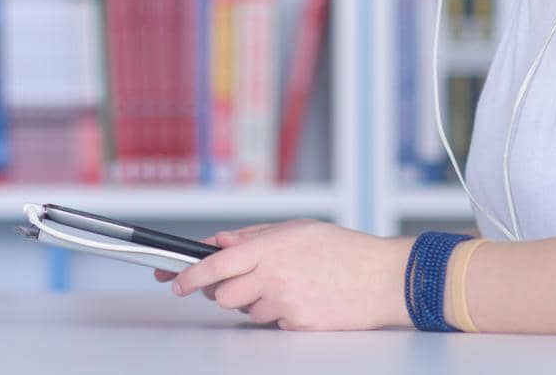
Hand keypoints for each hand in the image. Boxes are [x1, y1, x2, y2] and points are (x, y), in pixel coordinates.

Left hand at [162, 219, 416, 330]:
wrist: (381, 278)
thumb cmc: (341, 249)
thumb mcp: (294, 229)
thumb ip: (252, 236)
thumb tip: (219, 242)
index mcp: (268, 248)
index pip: (214, 264)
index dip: (188, 275)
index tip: (174, 281)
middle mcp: (272, 277)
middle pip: (222, 295)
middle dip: (222, 290)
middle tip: (239, 281)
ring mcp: (284, 304)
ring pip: (246, 311)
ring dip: (254, 301)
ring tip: (285, 285)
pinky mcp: (297, 326)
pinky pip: (271, 323)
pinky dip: (277, 314)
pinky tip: (300, 298)